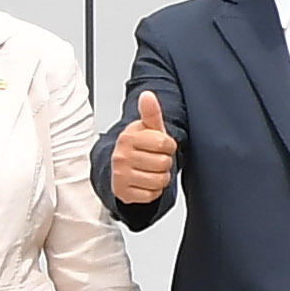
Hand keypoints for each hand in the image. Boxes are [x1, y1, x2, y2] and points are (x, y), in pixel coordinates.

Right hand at [110, 91, 178, 205]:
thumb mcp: (148, 128)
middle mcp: (121, 156)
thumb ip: (151, 113)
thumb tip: (148, 95)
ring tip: (150, 170)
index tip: (161, 146)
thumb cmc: (139, 147)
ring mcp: (121, 175)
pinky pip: (151, 195)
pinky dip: (153, 191)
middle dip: (164, 163)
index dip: (168, 146)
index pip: (164, 143)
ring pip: (159, 181)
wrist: (121, 168)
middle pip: (164, 163)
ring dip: (160, 178)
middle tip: (154, 159)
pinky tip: (145, 182)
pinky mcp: (123, 193)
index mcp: (128, 137)